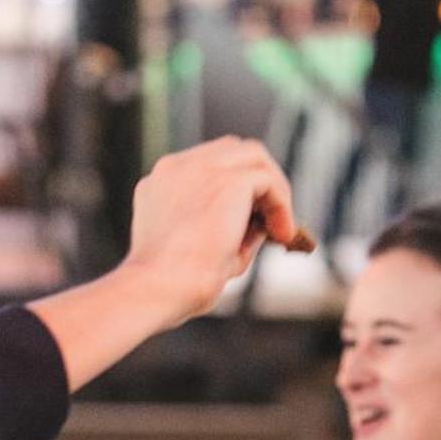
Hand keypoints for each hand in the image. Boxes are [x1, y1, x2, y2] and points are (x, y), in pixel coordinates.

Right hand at [119, 137, 298, 326]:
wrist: (158, 289)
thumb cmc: (174, 284)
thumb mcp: (200, 249)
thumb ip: (229, 229)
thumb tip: (265, 225)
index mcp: (163, 181)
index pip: (209, 164)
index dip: (237, 186)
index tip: (254, 219)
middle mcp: (178, 167)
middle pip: (233, 150)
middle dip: (259, 179)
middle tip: (274, 219)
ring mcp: (200, 168)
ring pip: (254, 156)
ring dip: (274, 188)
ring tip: (281, 229)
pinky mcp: (226, 181)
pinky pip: (266, 179)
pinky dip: (281, 205)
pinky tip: (282, 235)